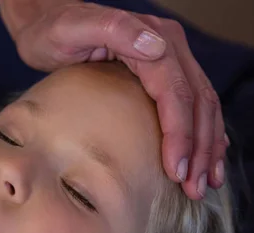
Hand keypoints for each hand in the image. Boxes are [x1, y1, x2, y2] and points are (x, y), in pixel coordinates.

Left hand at [2, 0, 228, 198]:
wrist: (46, 22)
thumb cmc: (53, 30)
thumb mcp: (75, 28)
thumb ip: (115, 31)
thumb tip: (156, 49)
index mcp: (156, 38)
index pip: (177, 92)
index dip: (180, 134)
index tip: (177, 171)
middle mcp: (170, 48)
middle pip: (198, 103)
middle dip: (200, 149)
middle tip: (194, 188)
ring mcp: (169, 60)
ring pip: (202, 107)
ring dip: (207, 147)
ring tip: (204, 183)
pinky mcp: (162, 74)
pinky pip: (192, 106)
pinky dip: (201, 134)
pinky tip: (203, 159)